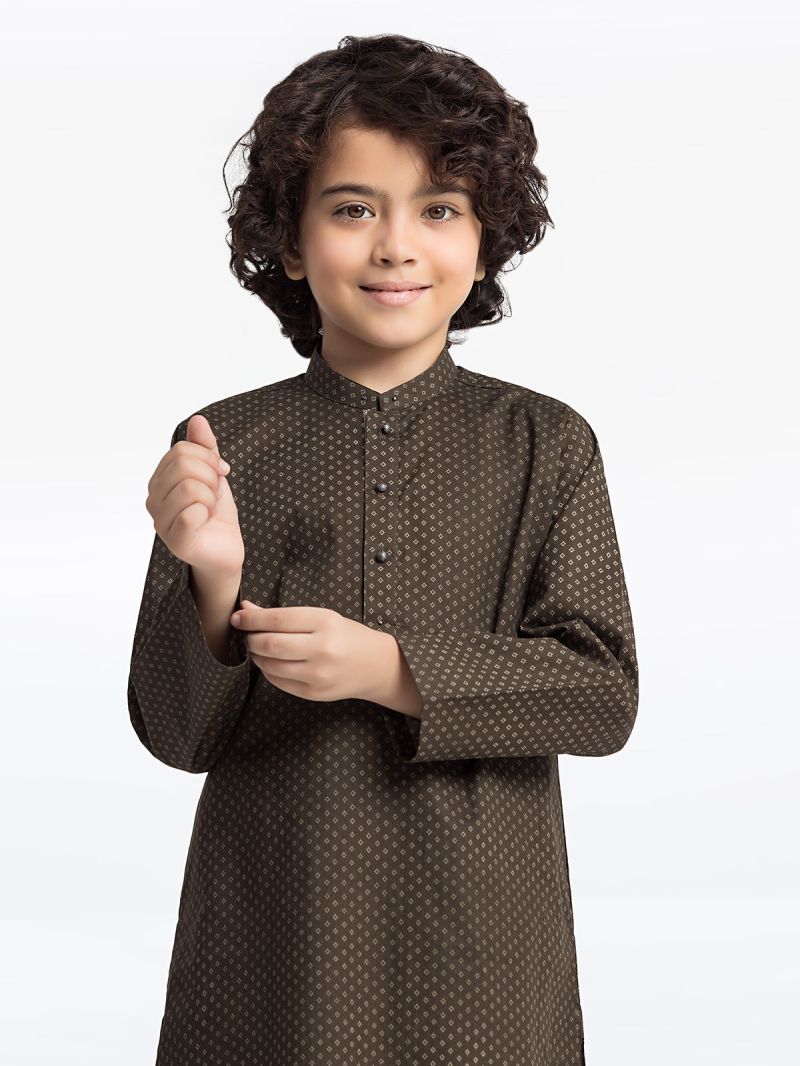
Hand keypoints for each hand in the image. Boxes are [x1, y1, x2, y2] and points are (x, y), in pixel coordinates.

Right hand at [146, 414, 244, 574]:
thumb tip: (198, 420)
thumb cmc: (215, 513)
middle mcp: (153, 500)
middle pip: (183, 465)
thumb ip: (204, 447)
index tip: (219, 473)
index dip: (208, 458)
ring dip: (211, 497)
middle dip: (211, 476)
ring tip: (210, 509)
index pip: (181, 450)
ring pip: (189, 487)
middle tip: (215, 494)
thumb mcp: (213, 473)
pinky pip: (192, 512)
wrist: (226, 548)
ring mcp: (160, 522)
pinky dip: (208, 513)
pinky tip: (206, 522)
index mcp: (159, 480)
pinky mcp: (175, 541)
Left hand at [230, 601, 395, 703]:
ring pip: (271, 665)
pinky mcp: (314, 693)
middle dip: (251, 639)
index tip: (238, 617)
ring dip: (257, 656)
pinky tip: (271, 662)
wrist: (376, 665)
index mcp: (325, 623)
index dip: (252, 619)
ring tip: (258, 648)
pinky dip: (268, 670)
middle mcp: (322, 649)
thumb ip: (283, 615)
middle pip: (270, 644)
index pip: (278, 619)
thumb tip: (246, 610)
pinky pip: (279, 682)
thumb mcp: (321, 617)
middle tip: (248, 634)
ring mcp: (318, 675)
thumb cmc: (346, 636)